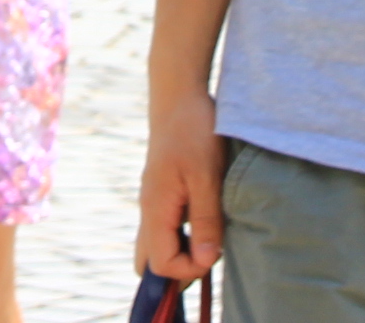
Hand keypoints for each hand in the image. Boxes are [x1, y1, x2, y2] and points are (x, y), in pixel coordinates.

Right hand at [137, 86, 225, 281]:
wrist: (179, 95)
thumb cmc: (194, 131)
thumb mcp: (206, 176)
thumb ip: (206, 219)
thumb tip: (207, 260)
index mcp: (156, 209)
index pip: (160, 265)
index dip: (189, 270)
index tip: (216, 252)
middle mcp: (149, 210)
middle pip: (148, 262)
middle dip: (177, 270)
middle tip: (207, 255)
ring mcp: (153, 202)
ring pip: (156, 246)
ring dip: (181, 253)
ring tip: (210, 239)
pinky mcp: (162, 193)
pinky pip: (165, 229)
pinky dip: (183, 237)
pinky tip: (206, 222)